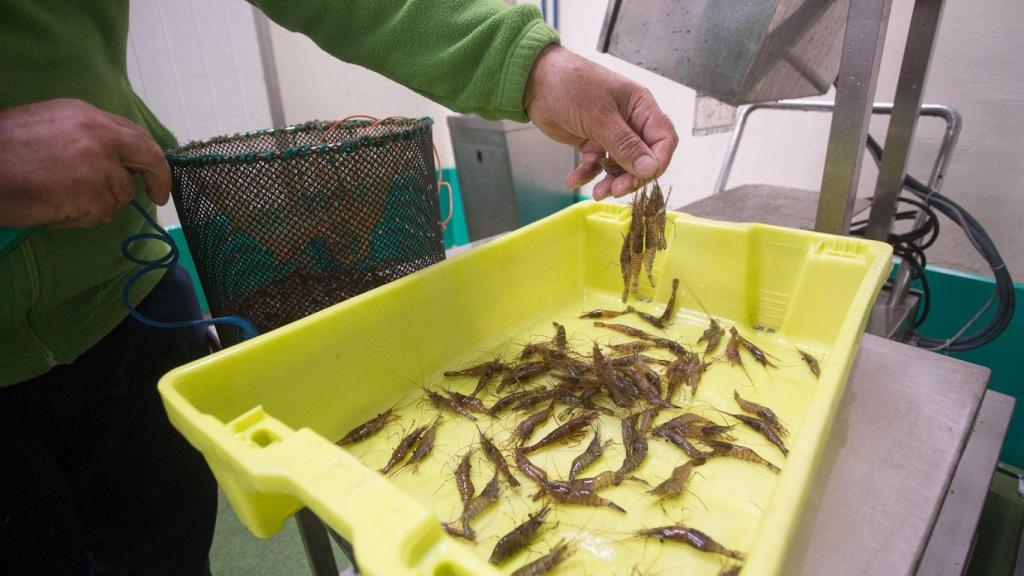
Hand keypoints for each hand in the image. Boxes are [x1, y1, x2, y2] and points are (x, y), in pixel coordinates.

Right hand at [0, 98, 170, 227]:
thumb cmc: (4, 153)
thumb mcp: (49, 129)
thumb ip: (87, 140)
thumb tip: (116, 164)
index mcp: (86, 115)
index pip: (134, 135)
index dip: (149, 157)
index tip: (155, 175)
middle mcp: (99, 134)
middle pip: (148, 156)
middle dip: (158, 178)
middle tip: (159, 196)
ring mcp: (99, 163)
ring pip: (120, 195)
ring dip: (96, 205)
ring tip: (59, 199)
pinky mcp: (93, 192)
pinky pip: (101, 214)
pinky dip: (79, 218)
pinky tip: (53, 208)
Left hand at [524, 45, 677, 199]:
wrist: (534, 80)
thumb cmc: (570, 85)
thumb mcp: (599, 116)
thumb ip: (625, 144)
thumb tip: (649, 169)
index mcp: (641, 107)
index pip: (663, 139)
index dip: (658, 161)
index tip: (643, 177)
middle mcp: (630, 121)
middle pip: (643, 158)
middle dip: (632, 176)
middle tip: (616, 190)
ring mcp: (610, 133)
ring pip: (620, 166)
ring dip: (611, 181)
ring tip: (596, 193)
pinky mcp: (591, 142)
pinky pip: (596, 165)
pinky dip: (587, 174)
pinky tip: (574, 180)